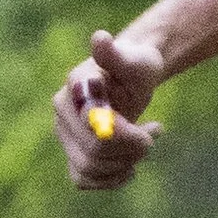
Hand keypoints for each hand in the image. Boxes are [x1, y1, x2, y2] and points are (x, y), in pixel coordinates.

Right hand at [54, 28, 167, 190]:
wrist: (132, 79)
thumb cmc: (136, 67)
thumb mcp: (135, 61)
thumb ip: (116, 55)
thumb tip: (100, 38)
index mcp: (75, 90)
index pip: (98, 130)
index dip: (129, 136)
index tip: (155, 127)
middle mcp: (62, 113)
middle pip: (94, 153)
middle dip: (131, 150)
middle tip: (153, 135)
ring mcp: (64, 134)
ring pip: (88, 168)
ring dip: (125, 163)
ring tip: (144, 145)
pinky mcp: (71, 152)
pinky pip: (82, 180)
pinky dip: (109, 179)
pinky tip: (130, 168)